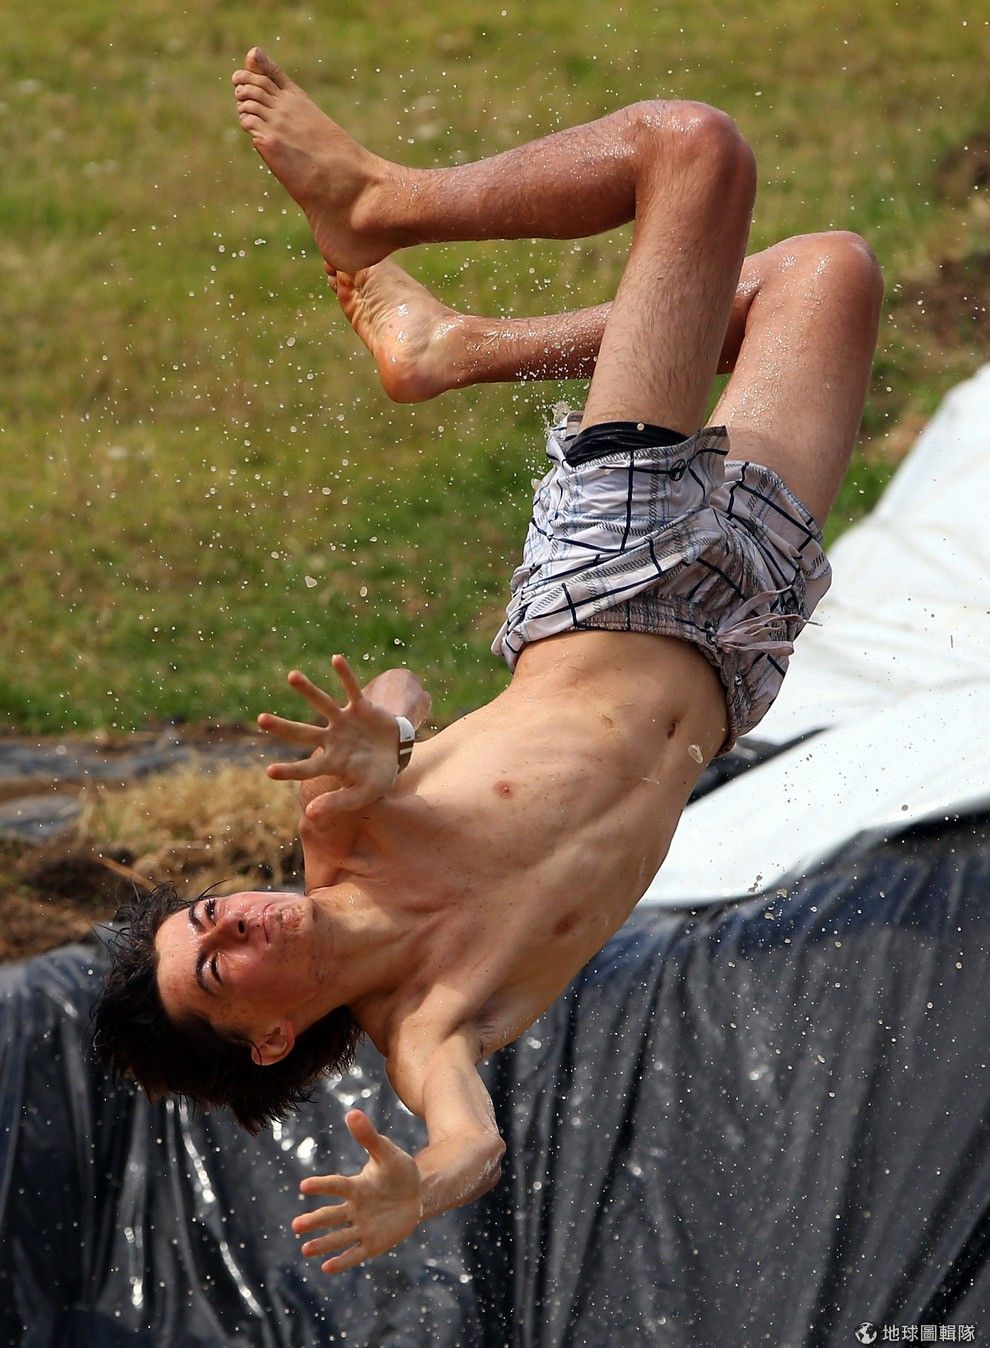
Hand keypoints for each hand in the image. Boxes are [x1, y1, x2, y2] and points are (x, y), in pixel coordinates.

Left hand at [258, 656, 401, 817]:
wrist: (399, 753)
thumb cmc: (378, 777)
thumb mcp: (363, 794)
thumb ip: (338, 803)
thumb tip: (309, 815)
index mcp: (332, 762)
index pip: (306, 768)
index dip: (290, 770)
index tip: (269, 771)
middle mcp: (332, 739)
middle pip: (303, 732)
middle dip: (282, 727)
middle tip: (260, 719)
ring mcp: (344, 722)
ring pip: (323, 703)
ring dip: (308, 690)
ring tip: (291, 676)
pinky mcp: (361, 707)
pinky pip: (351, 689)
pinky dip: (345, 675)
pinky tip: (335, 659)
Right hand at [292, 1110, 421, 1273]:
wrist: (417, 1193)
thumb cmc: (398, 1170)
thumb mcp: (387, 1153)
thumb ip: (369, 1137)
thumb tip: (351, 1112)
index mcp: (356, 1186)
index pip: (337, 1185)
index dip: (322, 1185)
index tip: (304, 1185)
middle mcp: (355, 1208)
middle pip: (332, 1216)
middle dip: (314, 1221)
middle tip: (295, 1225)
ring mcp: (363, 1226)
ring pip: (339, 1237)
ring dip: (323, 1244)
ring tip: (305, 1250)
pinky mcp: (373, 1243)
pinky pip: (356, 1252)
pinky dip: (342, 1260)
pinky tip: (327, 1268)